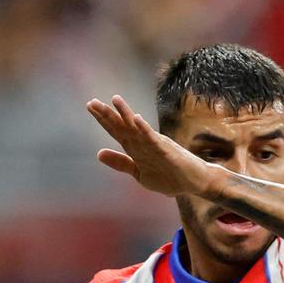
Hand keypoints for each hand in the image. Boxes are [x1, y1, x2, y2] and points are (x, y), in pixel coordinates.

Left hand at [87, 95, 217, 198]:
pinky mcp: (167, 151)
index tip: (90, 106)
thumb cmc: (169, 176)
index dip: (103, 119)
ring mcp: (156, 145)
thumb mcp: (139, 173)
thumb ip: (121, 163)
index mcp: (137, 147)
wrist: (193, 183)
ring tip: (115, 100)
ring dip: (126, 115)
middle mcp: (145, 142)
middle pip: (124, 126)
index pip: (117, 130)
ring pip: (137, 129)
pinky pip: (154, 140)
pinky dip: (145, 130)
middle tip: (92, 102)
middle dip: (108, 115)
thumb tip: (99, 153)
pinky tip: (137, 119)